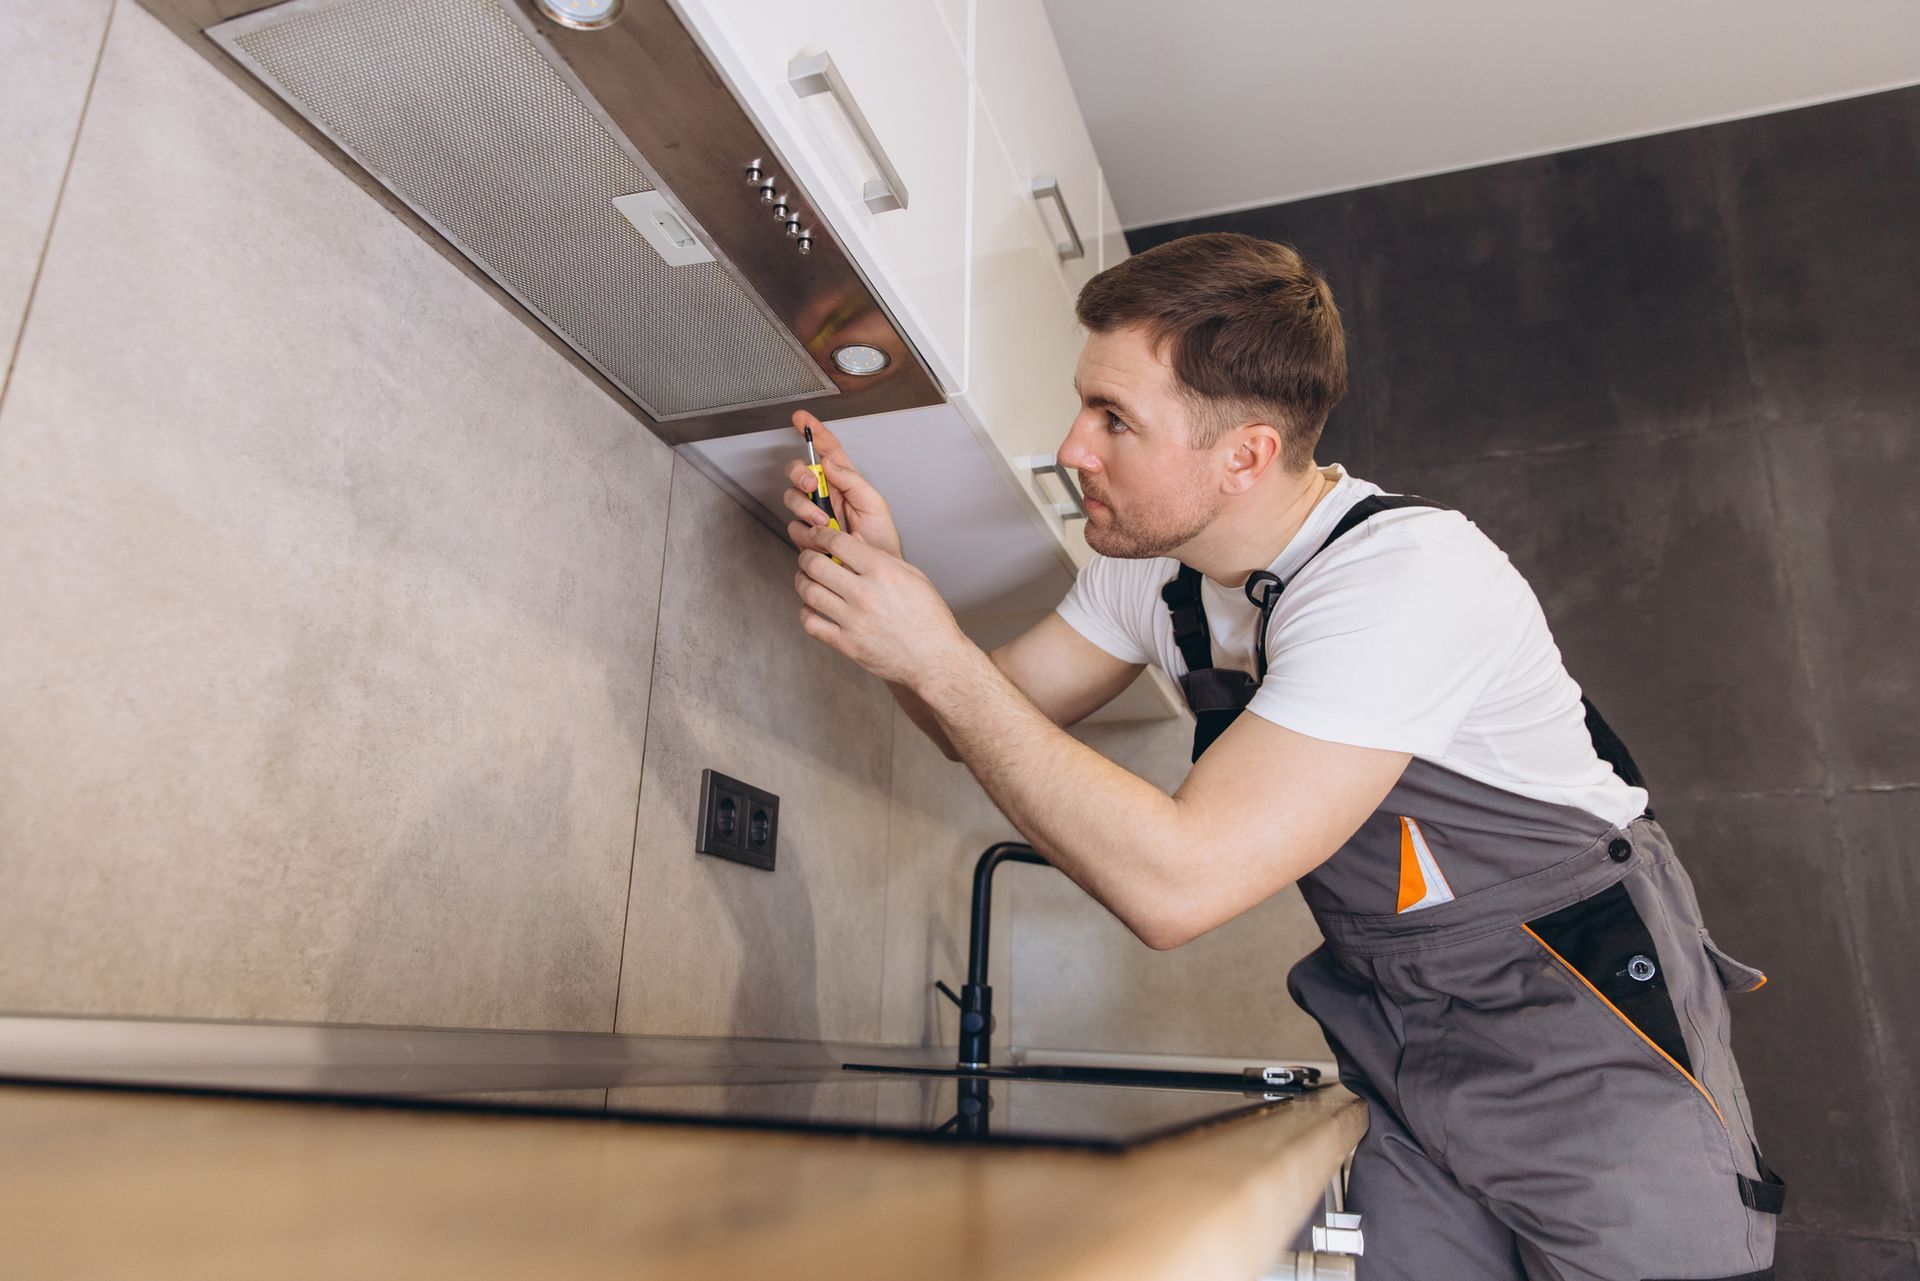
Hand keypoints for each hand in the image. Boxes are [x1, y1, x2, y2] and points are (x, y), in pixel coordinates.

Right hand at [782, 410, 902, 558]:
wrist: (874, 571)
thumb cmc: (880, 540)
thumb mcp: (874, 504)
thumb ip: (852, 480)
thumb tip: (830, 462)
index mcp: (845, 481)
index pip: (827, 450)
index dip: (813, 432)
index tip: (802, 419)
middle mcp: (827, 495)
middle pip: (800, 473)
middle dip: (800, 475)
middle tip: (811, 486)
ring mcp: (815, 515)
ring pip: (792, 499)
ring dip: (806, 509)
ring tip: (825, 523)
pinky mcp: (808, 536)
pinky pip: (794, 527)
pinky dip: (805, 532)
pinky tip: (821, 538)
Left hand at [789, 519, 967, 688]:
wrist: (935, 659)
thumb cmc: (928, 617)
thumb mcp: (912, 576)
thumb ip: (880, 556)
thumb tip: (853, 539)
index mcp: (883, 572)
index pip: (837, 543)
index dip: (821, 535)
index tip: (818, 536)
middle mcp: (865, 594)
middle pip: (815, 565)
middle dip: (806, 557)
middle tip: (809, 558)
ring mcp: (854, 621)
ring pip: (809, 592)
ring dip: (802, 582)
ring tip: (807, 580)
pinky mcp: (847, 644)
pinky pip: (811, 624)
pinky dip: (806, 613)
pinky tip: (813, 608)